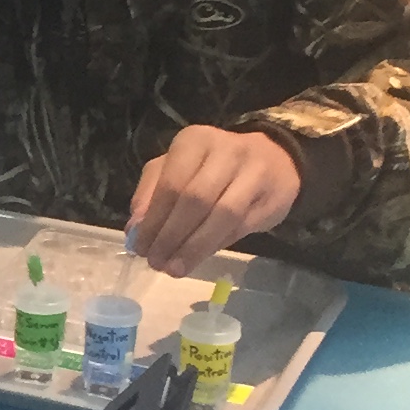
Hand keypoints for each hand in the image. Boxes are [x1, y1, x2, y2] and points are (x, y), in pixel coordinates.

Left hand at [128, 125, 302, 280]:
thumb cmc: (214, 166)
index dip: (154, 221)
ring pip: (220, 216)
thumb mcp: (176, 167)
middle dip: (171, 236)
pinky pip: (240, 226)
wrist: (274, 159)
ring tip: (175, 268)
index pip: (170, 184)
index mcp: (195, 140)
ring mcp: (253, 173)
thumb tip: (134, 229)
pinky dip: (215, 246)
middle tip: (157, 262)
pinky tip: (199, 258)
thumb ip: (151, 193)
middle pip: (194, 200)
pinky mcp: (272, 197)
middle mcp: (226, 151)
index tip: (140, 249)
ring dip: (194, 247)